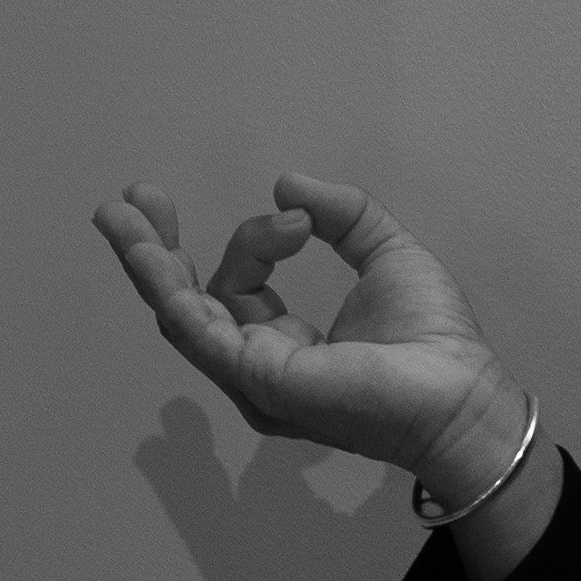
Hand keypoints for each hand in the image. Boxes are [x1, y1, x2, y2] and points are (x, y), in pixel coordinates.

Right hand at [91, 174, 524, 509]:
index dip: (254, 241)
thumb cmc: (434, 340)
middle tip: (129, 199)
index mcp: (286, 344)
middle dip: (154, 250)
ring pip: (181, 315)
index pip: (238, 286)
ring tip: (118, 215)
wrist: (462, 394)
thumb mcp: (387, 254)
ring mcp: (254, 378)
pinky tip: (150, 255)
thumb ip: (344, 216)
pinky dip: (171, 290)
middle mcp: (259, 366)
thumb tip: (286, 186)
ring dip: (147, 262)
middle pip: (188, 303)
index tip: (297, 218)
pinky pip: (200, 333)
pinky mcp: (260, 380)